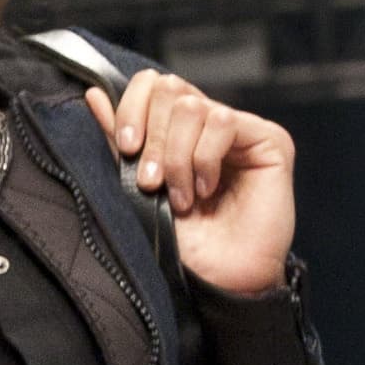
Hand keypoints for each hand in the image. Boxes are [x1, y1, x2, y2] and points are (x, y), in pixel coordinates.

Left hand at [88, 70, 295, 300]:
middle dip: (153, 137)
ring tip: (182, 197)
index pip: (152, 85)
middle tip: (150, 183)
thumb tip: (94, 95)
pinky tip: (207, 190)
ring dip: (178, 157)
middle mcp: (209, 124)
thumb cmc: (181, 245)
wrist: (215, 280)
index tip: (127, 147)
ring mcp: (240, 130)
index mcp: (178, 130)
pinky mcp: (269, 140)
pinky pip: (223, 122)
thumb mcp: (138, 188)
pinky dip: (205, 159)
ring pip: (193, 107)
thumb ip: (120, 143)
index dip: (132, 107)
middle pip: (170, 89)